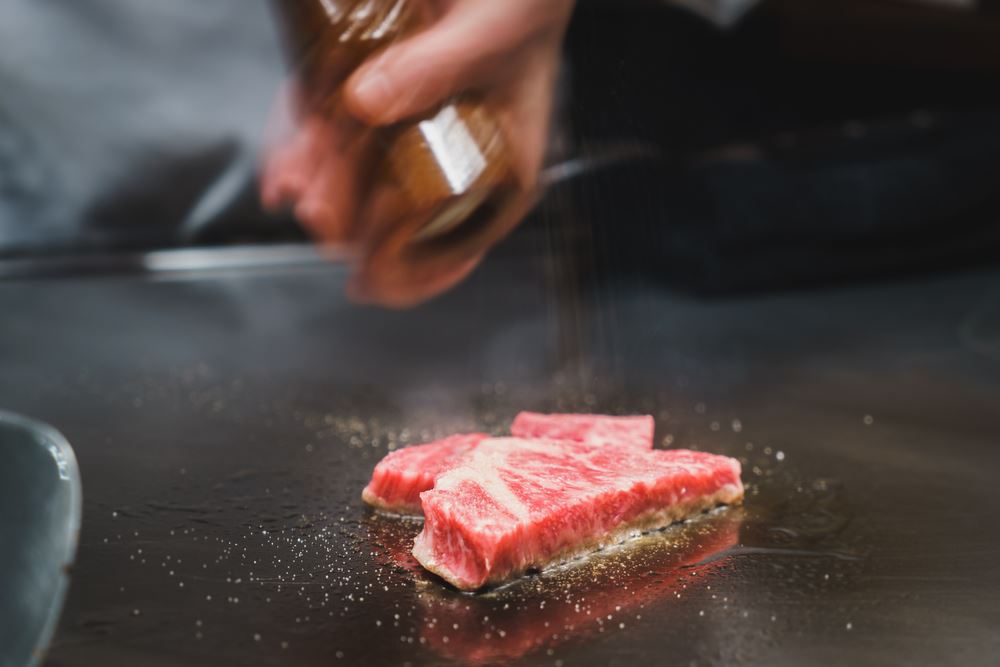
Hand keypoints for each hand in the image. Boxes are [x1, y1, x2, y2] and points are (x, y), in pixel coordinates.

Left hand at [261, 0, 574, 306]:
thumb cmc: (525, 3)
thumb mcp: (495, 33)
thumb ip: (438, 67)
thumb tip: (366, 102)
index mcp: (501, 164)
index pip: (463, 241)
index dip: (418, 273)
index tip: (373, 285)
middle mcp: (453, 156)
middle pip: (398, 211)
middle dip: (352, 223)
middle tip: (318, 217)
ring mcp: (410, 126)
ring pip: (358, 174)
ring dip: (321, 188)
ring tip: (291, 189)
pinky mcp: (375, 92)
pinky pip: (334, 128)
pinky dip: (304, 148)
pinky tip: (281, 172)